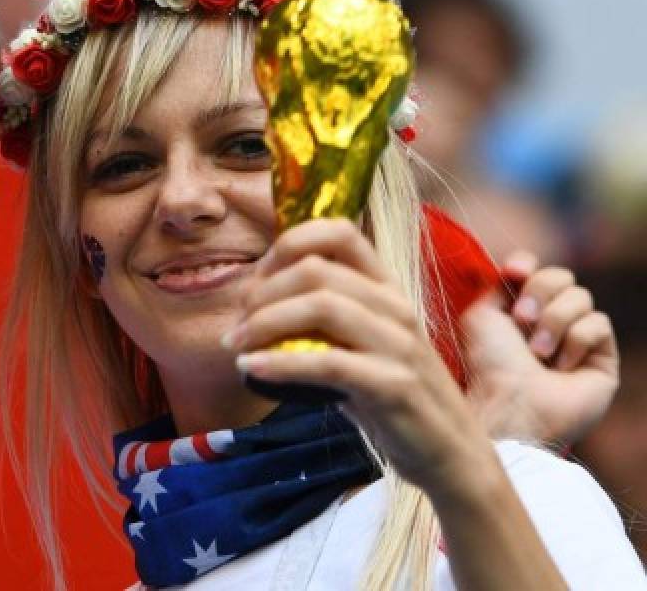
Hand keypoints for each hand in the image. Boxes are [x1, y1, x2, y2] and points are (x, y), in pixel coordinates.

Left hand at [224, 218, 493, 497]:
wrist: (451, 455)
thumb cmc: (394, 399)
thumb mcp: (360, 347)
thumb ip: (322, 323)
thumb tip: (255, 308)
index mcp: (387, 289)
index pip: (340, 232)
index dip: (289, 244)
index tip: (257, 279)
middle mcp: (396, 307)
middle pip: (316, 269)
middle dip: (263, 292)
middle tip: (237, 323)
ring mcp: (399, 344)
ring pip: (321, 306)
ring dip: (265, 323)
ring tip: (237, 344)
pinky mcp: (395, 385)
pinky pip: (329, 362)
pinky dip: (281, 363)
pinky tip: (252, 369)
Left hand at [464, 251, 618, 446]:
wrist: (512, 404)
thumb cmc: (489, 364)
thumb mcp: (481, 316)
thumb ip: (498, 285)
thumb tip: (518, 266)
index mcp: (517, 310)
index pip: (534, 268)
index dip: (526, 264)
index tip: (514, 272)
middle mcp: (548, 321)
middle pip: (561, 276)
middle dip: (539, 292)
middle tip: (522, 321)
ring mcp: (577, 339)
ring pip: (581, 297)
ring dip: (553, 322)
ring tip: (538, 354)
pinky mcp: (603, 358)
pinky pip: (598, 323)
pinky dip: (575, 342)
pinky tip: (561, 368)